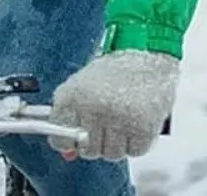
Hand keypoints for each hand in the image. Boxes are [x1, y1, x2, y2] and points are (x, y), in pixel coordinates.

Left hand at [49, 50, 178, 160]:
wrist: (146, 52)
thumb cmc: (115, 69)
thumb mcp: (83, 85)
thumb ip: (71, 117)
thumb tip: (67, 153)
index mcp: (74, 95)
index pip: (60, 139)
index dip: (68, 141)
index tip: (73, 139)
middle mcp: (94, 108)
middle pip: (88, 150)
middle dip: (97, 140)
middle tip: (106, 119)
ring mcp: (119, 119)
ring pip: (111, 154)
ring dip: (117, 142)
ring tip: (122, 117)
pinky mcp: (142, 128)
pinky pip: (134, 152)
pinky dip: (136, 142)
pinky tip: (136, 121)